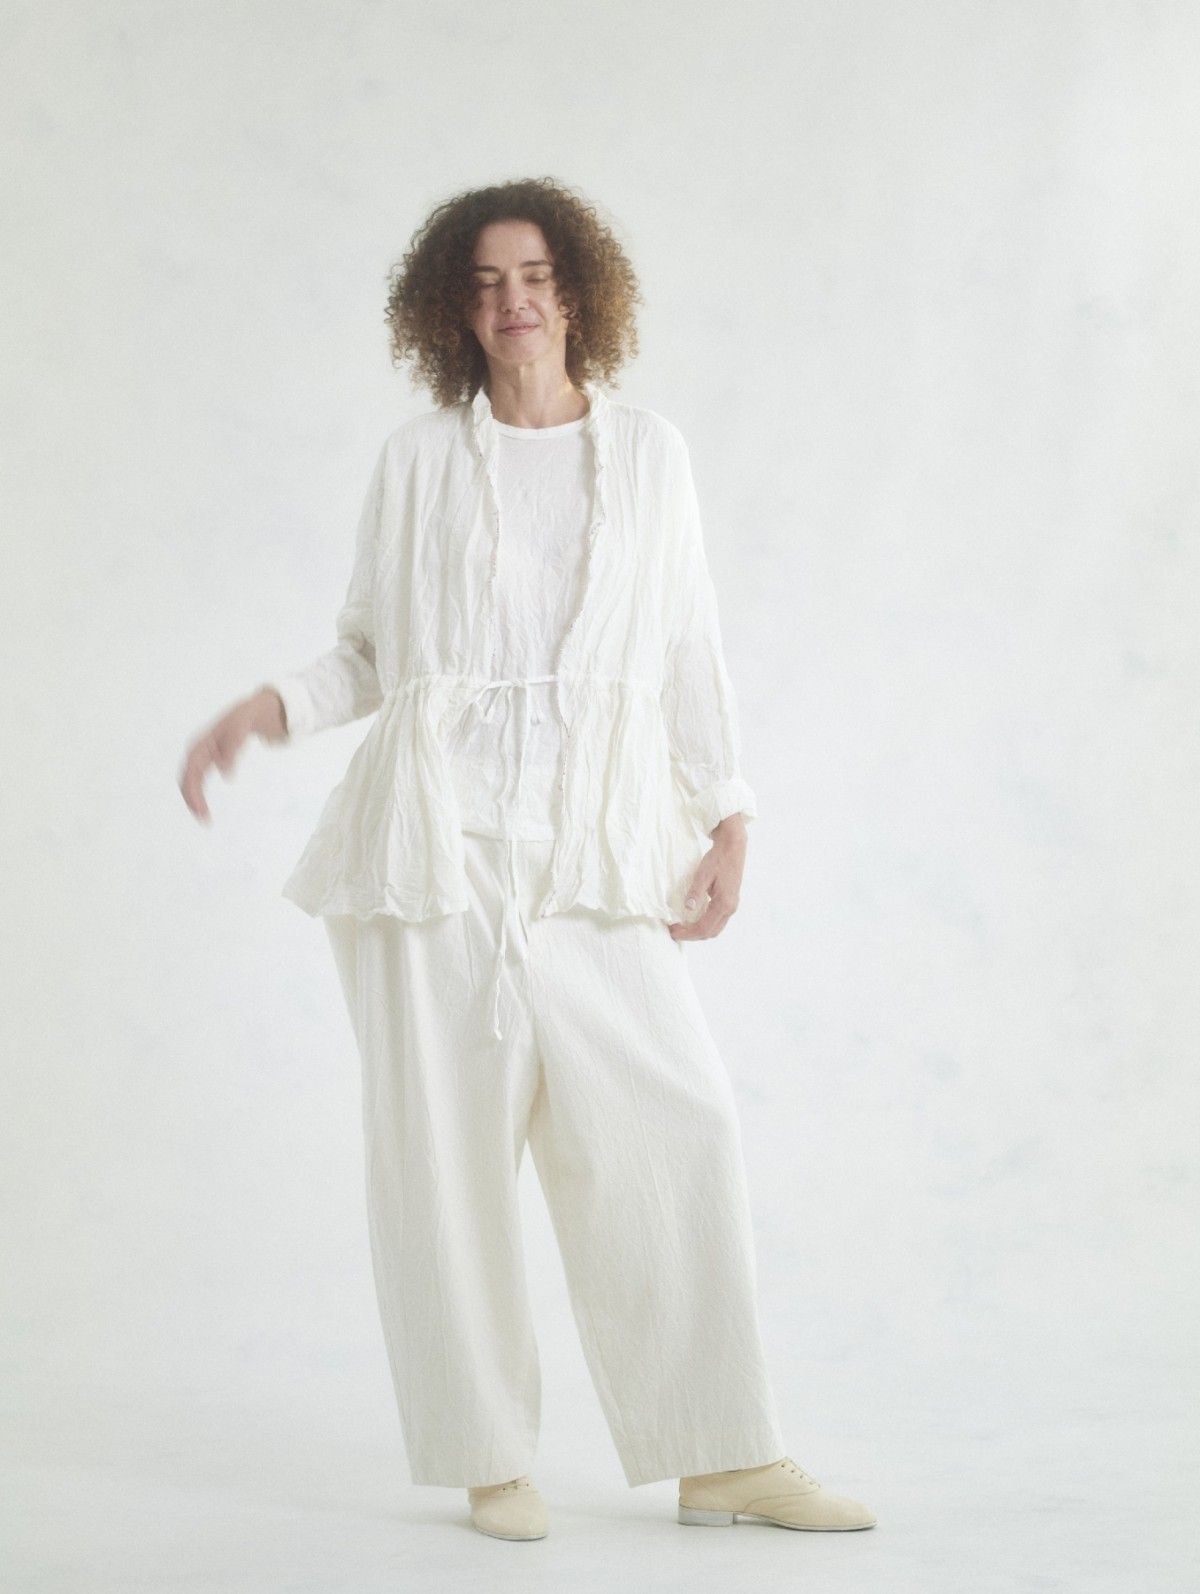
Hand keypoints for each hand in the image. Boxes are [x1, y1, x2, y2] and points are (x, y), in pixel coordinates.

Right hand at [178, 687, 286, 824]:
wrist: (250, 710)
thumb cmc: (245, 717)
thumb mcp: (242, 727)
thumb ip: (233, 747)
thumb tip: (225, 772)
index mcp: (201, 744)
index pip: (191, 771)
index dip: (193, 791)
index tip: (201, 808)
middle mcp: (197, 751)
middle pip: (187, 779)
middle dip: (192, 800)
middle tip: (204, 819)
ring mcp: (201, 757)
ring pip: (190, 782)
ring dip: (194, 801)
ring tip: (204, 818)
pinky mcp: (208, 762)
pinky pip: (198, 781)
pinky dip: (199, 795)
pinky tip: (204, 808)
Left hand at [667, 813, 747, 940]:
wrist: (733, 848)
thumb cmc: (718, 859)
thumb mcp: (703, 874)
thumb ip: (696, 892)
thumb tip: (688, 908)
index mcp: (724, 903)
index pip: (703, 927)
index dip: (687, 933)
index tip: (673, 931)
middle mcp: (730, 908)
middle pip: (710, 933)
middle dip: (692, 935)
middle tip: (675, 931)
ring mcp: (732, 906)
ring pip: (715, 928)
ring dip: (698, 931)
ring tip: (682, 927)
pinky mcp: (730, 902)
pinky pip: (717, 921)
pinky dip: (705, 924)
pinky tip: (693, 919)